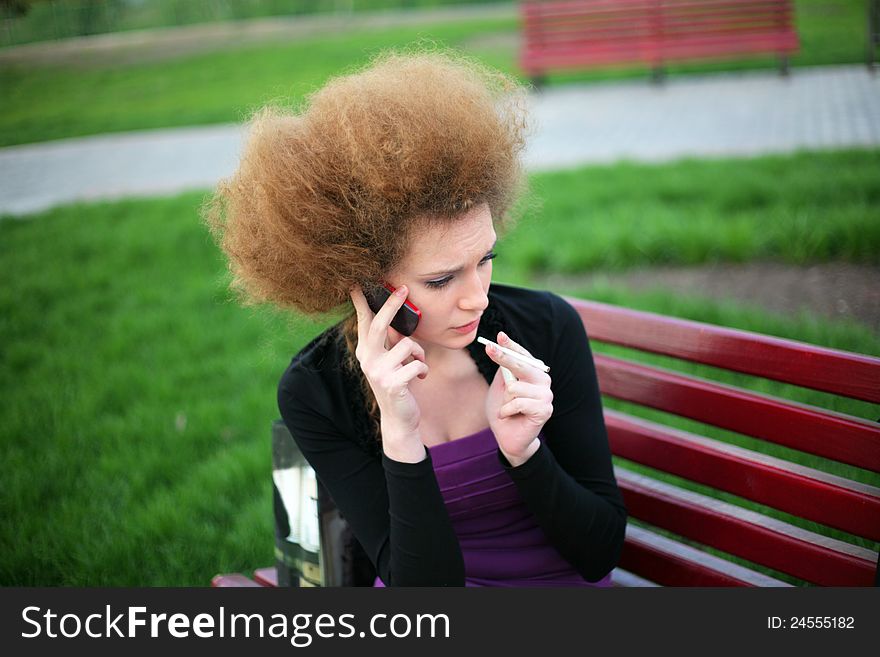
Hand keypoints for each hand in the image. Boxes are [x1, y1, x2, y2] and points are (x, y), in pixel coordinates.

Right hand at [350, 285, 427, 461]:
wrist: (399, 418)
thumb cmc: (398, 383)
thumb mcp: (391, 360)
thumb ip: (391, 341)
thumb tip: (396, 317)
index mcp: (366, 351)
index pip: (363, 321)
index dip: (361, 302)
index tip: (358, 282)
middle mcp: (367, 360)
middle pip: (379, 325)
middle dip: (392, 304)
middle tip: (404, 288)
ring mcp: (378, 373)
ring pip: (408, 345)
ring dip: (420, 354)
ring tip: (418, 365)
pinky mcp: (392, 384)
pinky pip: (417, 364)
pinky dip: (423, 370)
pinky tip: (419, 379)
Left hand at [484, 332, 551, 466]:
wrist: (508, 438)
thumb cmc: (504, 411)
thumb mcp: (499, 388)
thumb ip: (503, 372)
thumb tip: (500, 349)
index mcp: (533, 373)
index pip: (522, 355)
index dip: (511, 345)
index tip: (499, 336)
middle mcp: (543, 380)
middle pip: (522, 365)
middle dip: (504, 357)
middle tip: (490, 349)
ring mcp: (546, 395)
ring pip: (515, 388)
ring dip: (504, 400)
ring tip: (507, 409)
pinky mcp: (545, 410)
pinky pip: (518, 403)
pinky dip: (506, 411)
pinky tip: (509, 416)